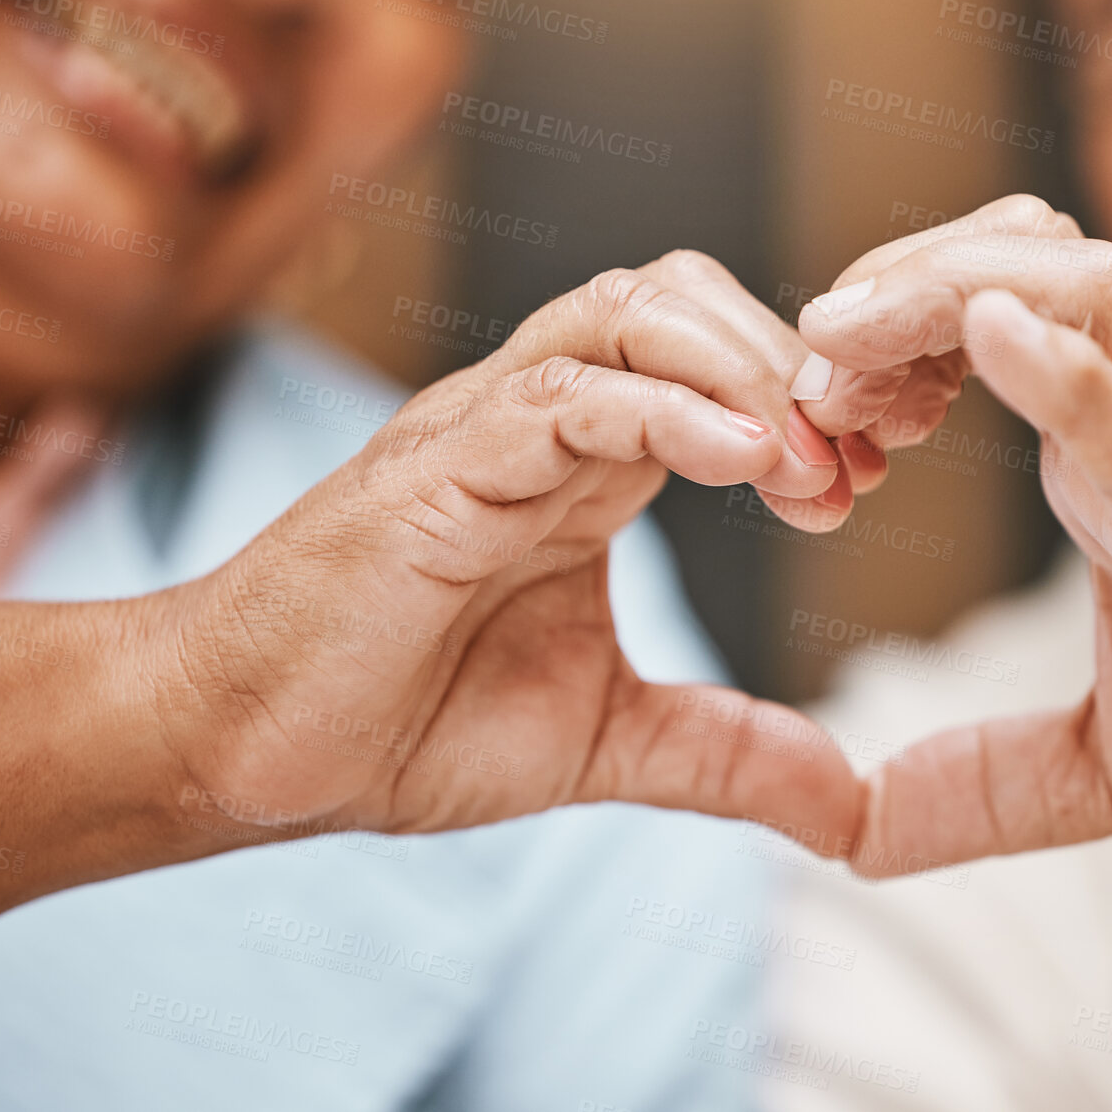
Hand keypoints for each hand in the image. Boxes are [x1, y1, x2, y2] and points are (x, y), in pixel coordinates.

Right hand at [141, 254, 864, 858]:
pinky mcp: (433, 471)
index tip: (863, 490)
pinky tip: (740, 461)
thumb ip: (726, 755)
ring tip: (805, 464)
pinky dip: (663, 411)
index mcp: (589, 463)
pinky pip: (560, 399)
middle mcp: (542, 423)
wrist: (247, 752)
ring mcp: (484, 432)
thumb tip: (848, 809)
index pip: (716, 363)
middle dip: (787, 366)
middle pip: (684, 301)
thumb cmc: (406, 722)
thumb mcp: (608, 741)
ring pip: (628, 315)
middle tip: (852, 464)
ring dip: (741, 370)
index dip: (803, 405)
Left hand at [801, 196, 1111, 899]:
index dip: (876, 344)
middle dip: (888, 285)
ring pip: (1082, 297)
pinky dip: (1071, 379)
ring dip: (940, 297)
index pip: (982, 333)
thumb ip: (981, 785)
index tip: (796, 415)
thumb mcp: (1107, 771)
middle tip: (797, 363)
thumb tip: (846, 832)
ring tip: (841, 344)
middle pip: (1018, 269)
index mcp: (1110, 477)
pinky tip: (988, 335)